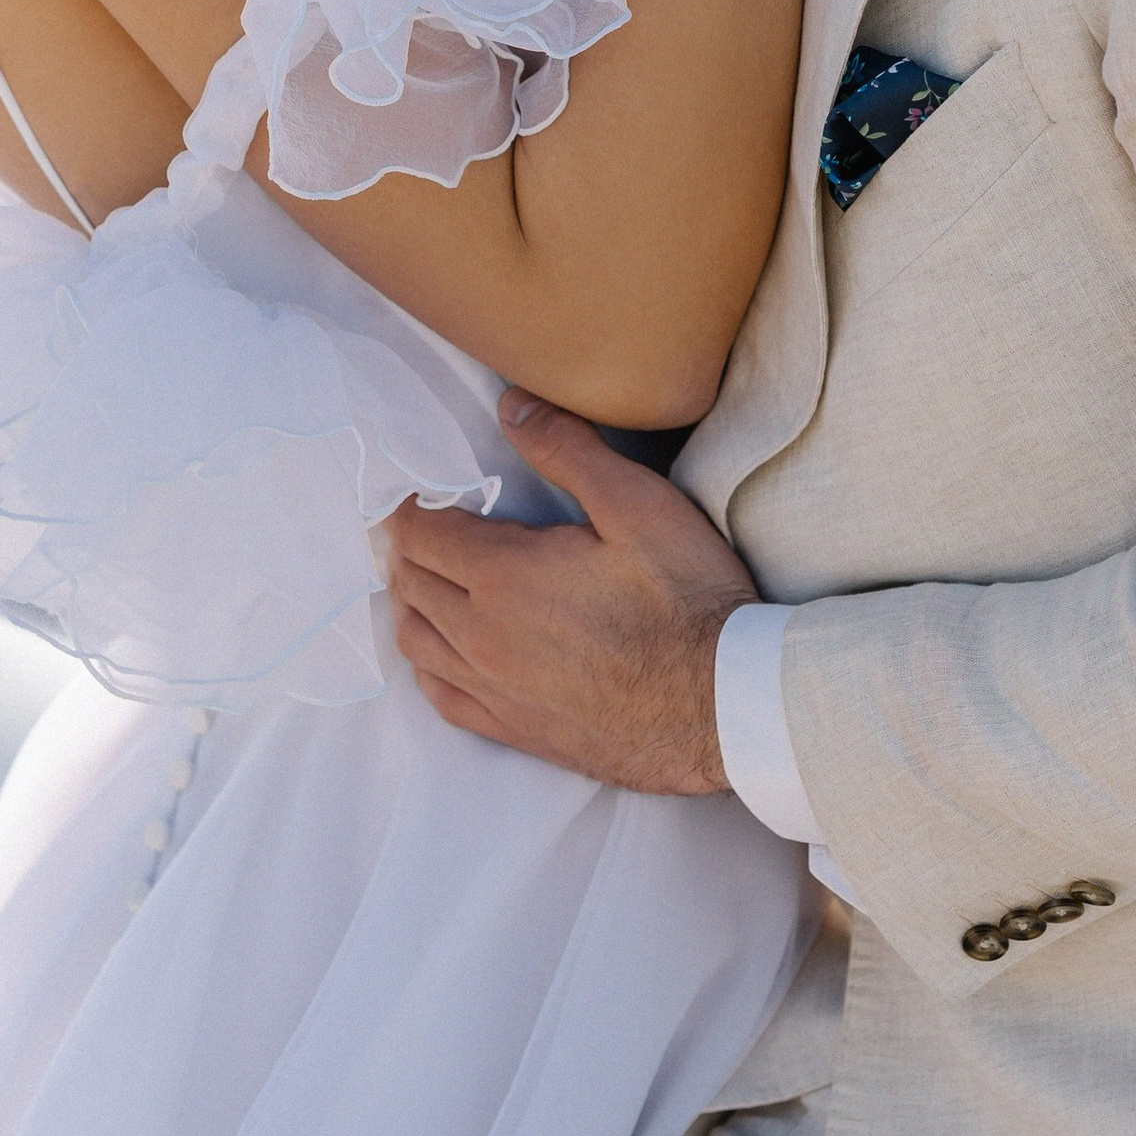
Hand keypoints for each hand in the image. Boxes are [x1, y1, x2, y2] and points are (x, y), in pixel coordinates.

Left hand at [386, 391, 754, 792]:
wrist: (726, 706)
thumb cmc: (689, 600)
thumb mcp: (639, 505)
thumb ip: (567, 450)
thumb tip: (510, 406)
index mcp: (503, 575)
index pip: (417, 530)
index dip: (412, 503)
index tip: (424, 488)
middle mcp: (481, 635)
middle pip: (409, 580)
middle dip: (411, 545)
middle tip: (430, 523)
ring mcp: (493, 689)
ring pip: (414, 638)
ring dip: (413, 600)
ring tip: (434, 577)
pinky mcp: (513, 729)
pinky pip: (440, 695)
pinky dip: (430, 662)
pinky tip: (447, 648)